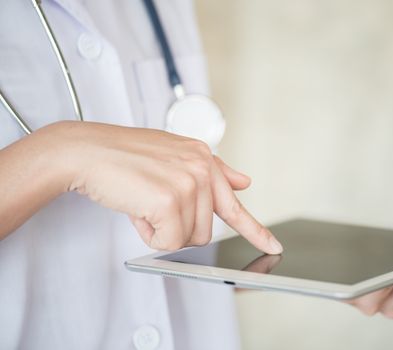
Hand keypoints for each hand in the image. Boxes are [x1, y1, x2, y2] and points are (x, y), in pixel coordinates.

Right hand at [41, 121, 282, 253]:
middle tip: (153, 205)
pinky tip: (137, 210)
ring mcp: (188, 183)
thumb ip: (213, 171)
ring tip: (143, 202)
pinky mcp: (170, 200)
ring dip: (162, 229)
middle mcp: (201, 168)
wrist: (87, 151)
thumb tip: (245, 181)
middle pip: (206, 231)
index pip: (234, 202)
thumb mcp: (173, 155)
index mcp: (203, 158)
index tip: (273, 245)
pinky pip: (169, 242)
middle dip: (177, 227)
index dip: (254, 229)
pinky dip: (149, 235)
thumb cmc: (124, 156)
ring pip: (188, 239)